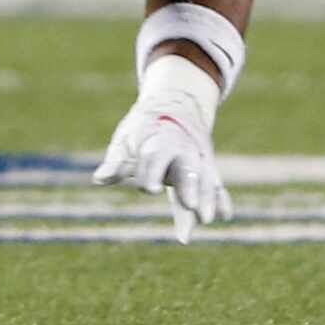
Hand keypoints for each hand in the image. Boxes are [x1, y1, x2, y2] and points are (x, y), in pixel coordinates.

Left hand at [93, 74, 233, 243]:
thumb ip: (116, 162)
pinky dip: (221, 197)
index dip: (152, 173)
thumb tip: (98, 179)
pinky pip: (216, 184)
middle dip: (190, 186)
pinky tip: (225, 214)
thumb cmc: (144, 129)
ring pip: (205, 179)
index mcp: (159, 141)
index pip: (155, 158)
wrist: (176, 105)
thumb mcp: (126, 140)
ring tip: (207, 218)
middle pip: (187, 168)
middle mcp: (182, 150)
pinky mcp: (208, 168)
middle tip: (191, 205)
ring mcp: (198, 159)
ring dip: (208, 198)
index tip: (151, 190)